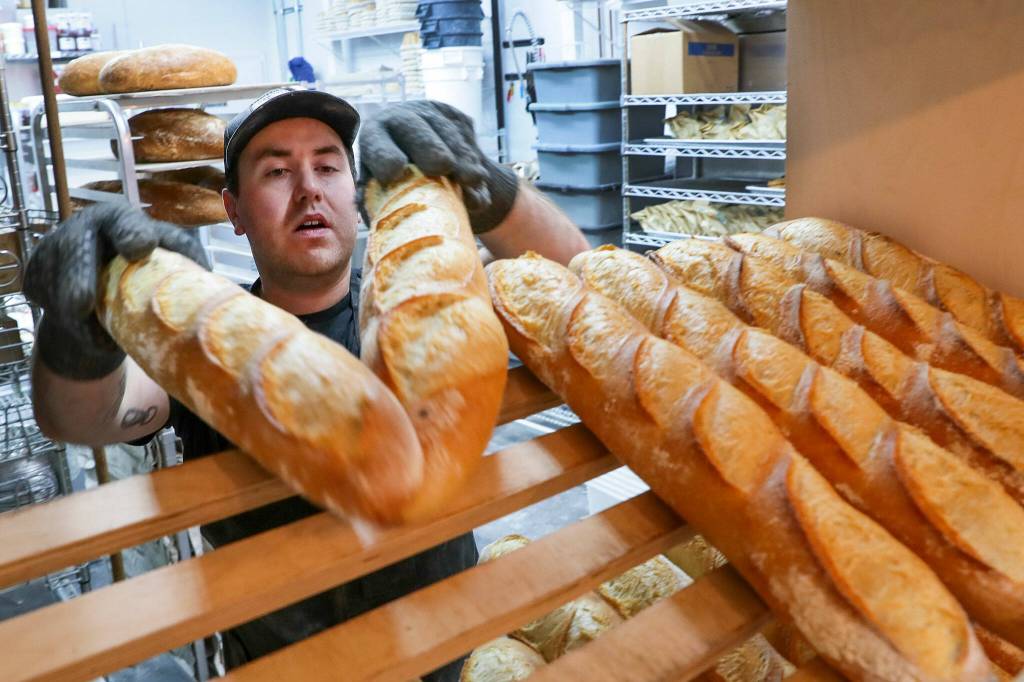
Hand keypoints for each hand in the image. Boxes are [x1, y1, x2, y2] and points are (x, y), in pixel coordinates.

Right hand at [24, 203, 209, 379]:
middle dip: (78, 273)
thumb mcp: (163, 268)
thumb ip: (183, 267)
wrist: (100, 303)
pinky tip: (86, 335)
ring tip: (95, 335)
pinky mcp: (38, 275)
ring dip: (73, 310)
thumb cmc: (140, 280)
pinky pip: (48, 301)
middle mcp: (85, 228)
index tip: (140, 247)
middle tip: (82, 302)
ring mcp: (55, 249)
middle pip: (76, 248)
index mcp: (120, 221)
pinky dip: (69, 324)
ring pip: (58, 282)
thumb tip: (222, 289)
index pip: (124, 221)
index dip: (130, 232)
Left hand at [358, 100, 518, 233]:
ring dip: (461, 155)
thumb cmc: (396, 188)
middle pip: (412, 127)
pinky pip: (466, 133)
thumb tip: (378, 222)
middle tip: (443, 165)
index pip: (376, 144)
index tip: (394, 173)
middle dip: (428, 145)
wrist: (425, 165)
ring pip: (445, 130)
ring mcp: (429, 114)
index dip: (384, 156)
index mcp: (374, 138)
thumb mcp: (383, 194)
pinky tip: (478, 178)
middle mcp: (398, 119)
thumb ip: (379, 204)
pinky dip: (474, 156)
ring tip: (473, 179)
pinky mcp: (455, 116)